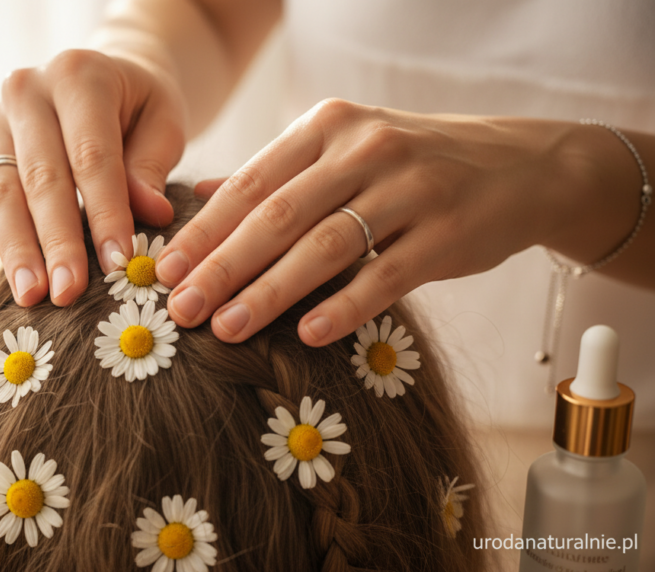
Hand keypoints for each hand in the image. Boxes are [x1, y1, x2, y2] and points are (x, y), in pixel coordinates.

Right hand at [0, 49, 185, 305]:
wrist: (104, 76)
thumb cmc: (140, 107)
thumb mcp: (163, 122)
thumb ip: (151, 166)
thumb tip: (151, 214)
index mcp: (78, 76)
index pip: (91, 155)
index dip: (105, 212)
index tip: (119, 262)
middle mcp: (28, 92)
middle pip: (41, 178)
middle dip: (56, 241)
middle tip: (68, 293)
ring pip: (2, 192)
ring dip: (15, 249)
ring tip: (29, 295)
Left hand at [155, 99, 635, 345]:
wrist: (517, 166)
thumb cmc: (410, 165)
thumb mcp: (342, 151)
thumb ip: (273, 174)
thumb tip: (198, 194)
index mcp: (327, 127)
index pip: (251, 184)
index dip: (204, 231)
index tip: (163, 272)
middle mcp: (364, 149)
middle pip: (278, 215)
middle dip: (222, 266)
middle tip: (180, 309)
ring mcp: (410, 188)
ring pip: (326, 245)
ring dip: (270, 292)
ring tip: (227, 329)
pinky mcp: (447, 232)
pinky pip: (386, 274)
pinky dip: (344, 305)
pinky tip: (308, 334)